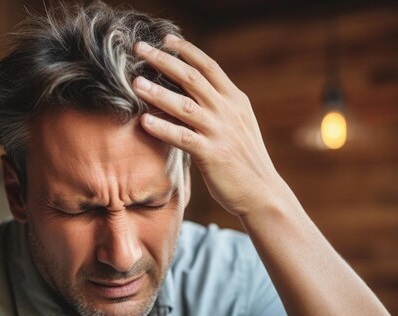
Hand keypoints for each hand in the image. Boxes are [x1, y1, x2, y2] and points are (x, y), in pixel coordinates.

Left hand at [133, 35, 287, 217]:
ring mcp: (221, 132)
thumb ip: (218, 107)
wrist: (262, 193)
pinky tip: (143, 121)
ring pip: (185, 106)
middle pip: (193, 78)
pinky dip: (163, 128)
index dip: (186, 51)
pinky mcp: (212, 155)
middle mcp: (228, 111)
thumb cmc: (244, 160)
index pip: (209, 67)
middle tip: (140, 49)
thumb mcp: (237, 125)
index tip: (165, 41)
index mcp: (235, 101)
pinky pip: (183, 138)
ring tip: (135, 83)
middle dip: (164, 61)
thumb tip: (191, 94)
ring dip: (158, 93)